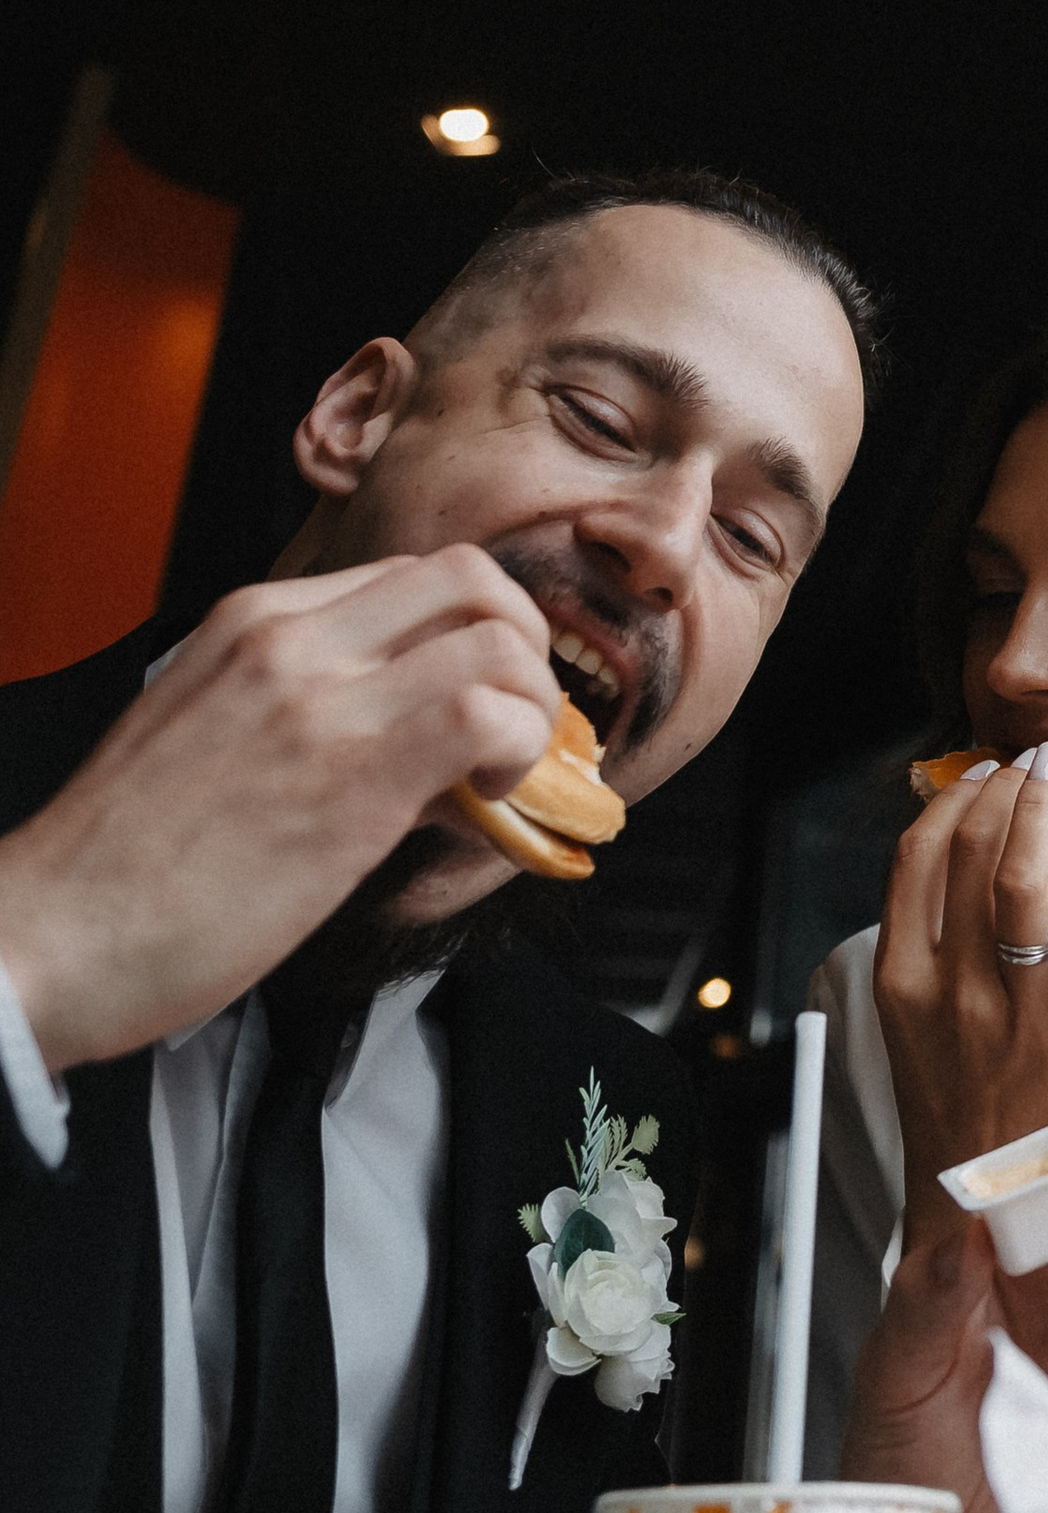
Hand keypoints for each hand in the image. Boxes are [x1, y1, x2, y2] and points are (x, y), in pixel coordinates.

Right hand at [0, 551, 558, 1071]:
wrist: (50, 934)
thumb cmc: (121, 865)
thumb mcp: (209, 738)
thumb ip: (306, 714)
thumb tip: (408, 740)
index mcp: (253, 623)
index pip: (408, 578)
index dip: (469, 633)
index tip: (481, 695)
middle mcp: (292, 639)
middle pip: (468, 578)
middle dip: (523, 643)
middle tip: (518, 718)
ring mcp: (324, 698)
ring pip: (496, 637)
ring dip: (532, 703)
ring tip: (504, 771)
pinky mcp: (354, 773)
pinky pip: (487, 715)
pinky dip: (518, 750)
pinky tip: (487, 801)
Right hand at [872, 746, 1047, 1242]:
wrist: (993, 1208)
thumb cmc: (957, 1108)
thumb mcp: (912, 1025)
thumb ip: (924, 946)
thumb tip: (946, 857)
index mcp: (901, 982)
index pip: (914, 860)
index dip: (948, 802)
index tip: (976, 775)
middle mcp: (952, 989)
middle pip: (973, 853)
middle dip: (1004, 789)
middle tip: (1031, 761)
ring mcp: (1015, 1010)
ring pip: (1027, 882)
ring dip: (1046, 812)